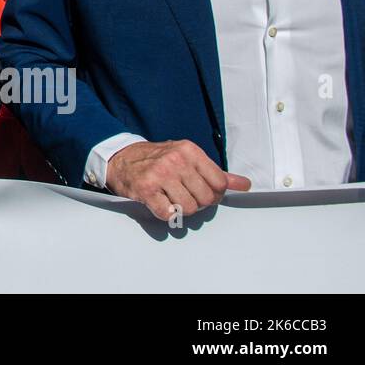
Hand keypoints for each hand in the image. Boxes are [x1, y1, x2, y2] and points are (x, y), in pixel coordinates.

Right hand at [106, 140, 250, 220]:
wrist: (120, 158)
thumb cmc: (157, 159)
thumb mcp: (187, 158)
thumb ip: (216, 173)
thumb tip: (245, 184)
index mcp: (189, 150)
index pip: (220, 183)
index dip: (214, 193)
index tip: (202, 191)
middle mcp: (175, 160)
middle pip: (206, 199)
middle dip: (197, 203)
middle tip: (184, 196)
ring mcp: (160, 174)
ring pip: (188, 209)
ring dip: (181, 209)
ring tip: (171, 199)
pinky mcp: (145, 189)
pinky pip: (168, 214)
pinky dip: (166, 214)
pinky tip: (160, 203)